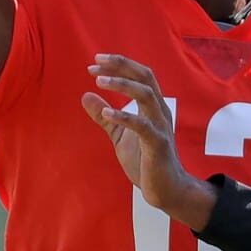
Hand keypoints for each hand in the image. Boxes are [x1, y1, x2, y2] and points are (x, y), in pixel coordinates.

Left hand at [82, 54, 215, 230]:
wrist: (165, 189)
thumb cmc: (145, 160)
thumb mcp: (119, 135)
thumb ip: (104, 116)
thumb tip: (85, 95)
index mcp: (153, 106)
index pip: (140, 75)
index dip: (119, 64)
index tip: (96, 61)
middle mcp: (160, 111)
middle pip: (145, 77)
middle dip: (121, 66)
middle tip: (95, 63)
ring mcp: (160, 127)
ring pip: (147, 95)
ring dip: (122, 85)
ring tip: (99, 81)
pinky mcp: (158, 145)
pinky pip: (143, 126)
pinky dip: (124, 116)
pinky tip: (107, 112)